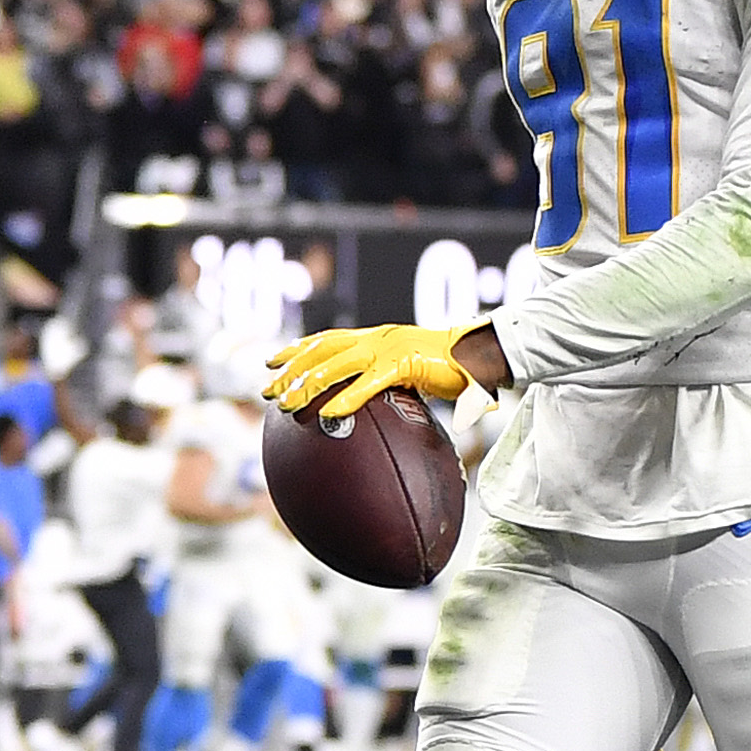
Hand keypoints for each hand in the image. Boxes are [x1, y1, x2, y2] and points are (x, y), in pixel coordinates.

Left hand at [263, 324, 476, 419]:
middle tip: (267, 390)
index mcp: (379, 337)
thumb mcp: (415, 374)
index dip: (298, 348)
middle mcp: (378, 337)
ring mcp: (389, 348)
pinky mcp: (404, 364)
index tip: (272, 361)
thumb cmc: (454, 369)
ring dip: (307, 383)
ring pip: (336, 364)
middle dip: (291, 369)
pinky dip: (346, 397)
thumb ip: (392, 386)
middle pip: (323, 350)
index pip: (329, 338)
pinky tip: (327, 413)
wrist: (483, 356)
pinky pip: (368, 383)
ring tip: (286, 403)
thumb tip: (375, 413)